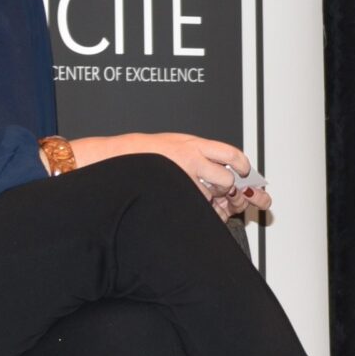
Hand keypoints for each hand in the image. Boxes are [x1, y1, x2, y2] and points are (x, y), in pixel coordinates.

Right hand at [70, 132, 269, 218]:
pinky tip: (190, 207)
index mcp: (191, 144)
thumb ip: (196, 152)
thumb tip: (219, 163)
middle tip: (222, 191)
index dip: (242, 164)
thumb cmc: (139, 154)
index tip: (244, 170)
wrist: (111, 160)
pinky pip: (198, 210)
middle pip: (227, 179)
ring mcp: (182, 180)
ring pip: (213, 197)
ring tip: (198, 198)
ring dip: (211, 202)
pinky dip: (199, 212)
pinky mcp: (175, 196)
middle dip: (227, 188)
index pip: (230, 153)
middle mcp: (190, 160)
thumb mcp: (172, 143)